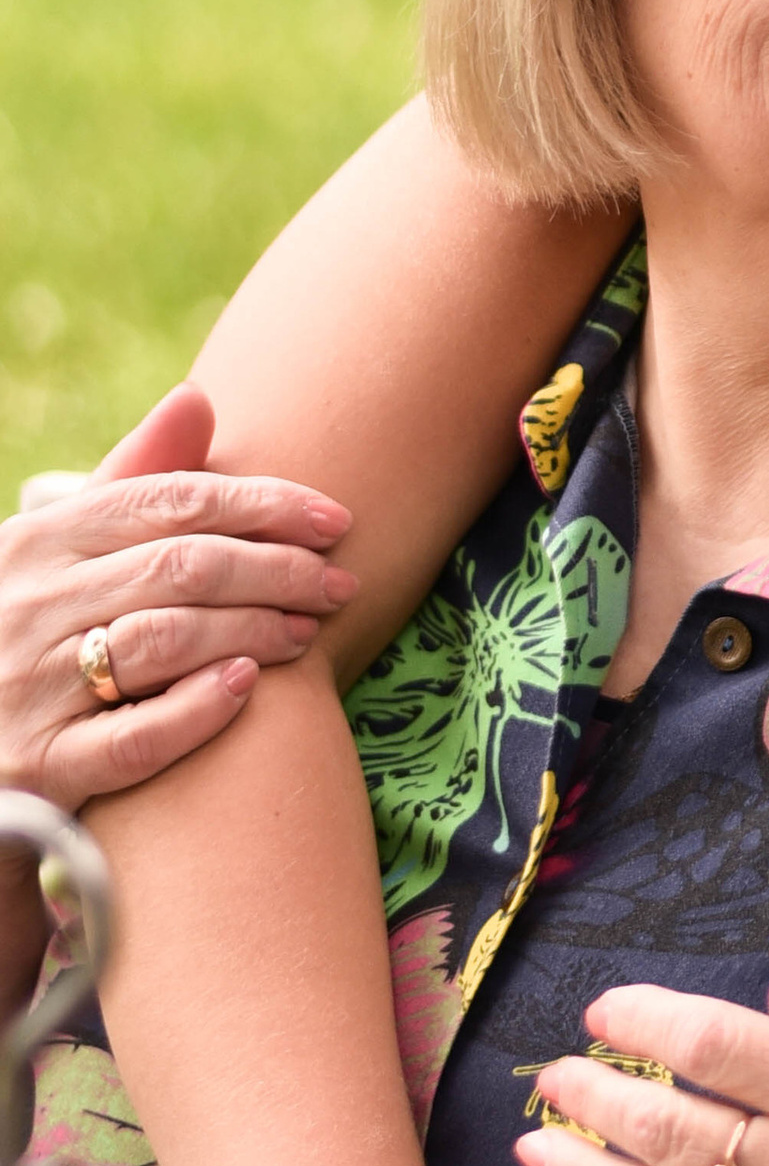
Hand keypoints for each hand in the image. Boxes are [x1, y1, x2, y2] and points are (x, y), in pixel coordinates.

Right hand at [0, 384, 356, 808]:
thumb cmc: (25, 637)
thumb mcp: (54, 553)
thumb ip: (130, 481)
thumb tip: (198, 397)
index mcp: (34, 542)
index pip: (167, 503)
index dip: (263, 505)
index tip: (335, 519)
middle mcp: (25, 605)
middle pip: (180, 567)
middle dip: (277, 569)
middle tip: (340, 583)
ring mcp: (29, 689)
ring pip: (166, 640)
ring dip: (254, 629)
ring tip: (309, 630)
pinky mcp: (40, 768)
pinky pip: (135, 736)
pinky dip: (198, 707)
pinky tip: (247, 687)